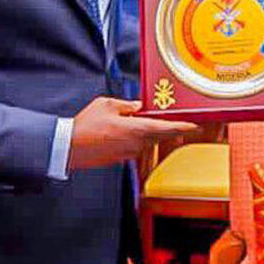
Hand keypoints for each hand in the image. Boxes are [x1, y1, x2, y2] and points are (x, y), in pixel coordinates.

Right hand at [68, 97, 197, 169]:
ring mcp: (128, 153)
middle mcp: (135, 143)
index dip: (181, 126)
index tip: (193, 125)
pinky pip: (135, 147)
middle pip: (160, 136)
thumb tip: (137, 106)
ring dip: (151, 133)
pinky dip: (138, 140)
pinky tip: (129, 133)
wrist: (69, 146)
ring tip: (145, 123)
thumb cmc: (85, 126)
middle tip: (179, 124)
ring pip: (148, 142)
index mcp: (135, 128)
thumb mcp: (107, 105)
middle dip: (170, 129)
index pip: (165, 127)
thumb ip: (126, 105)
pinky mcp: (120, 158)